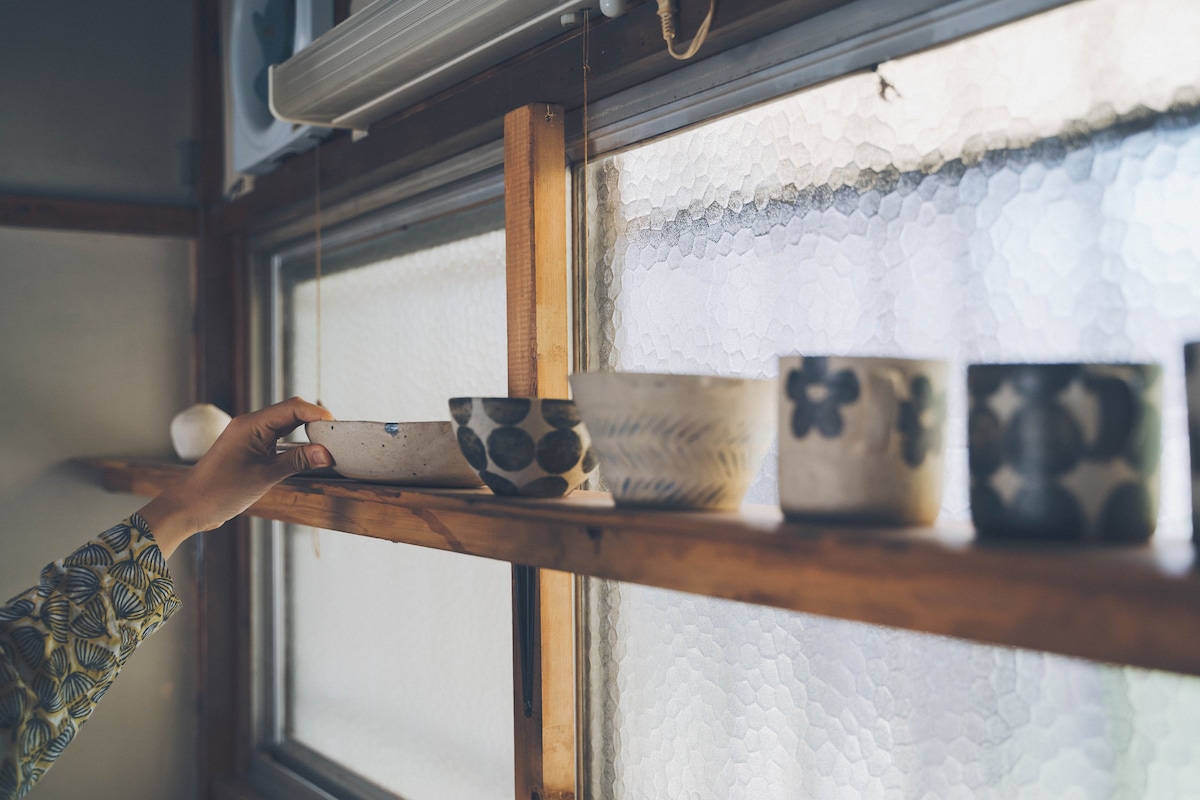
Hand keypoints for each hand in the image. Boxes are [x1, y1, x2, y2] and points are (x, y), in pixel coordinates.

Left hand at [138, 398, 334, 557]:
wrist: (190, 506)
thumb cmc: (220, 491)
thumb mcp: (264, 477)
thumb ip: (297, 462)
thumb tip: (327, 454)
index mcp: (251, 424)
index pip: (293, 408)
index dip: (318, 414)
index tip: (338, 428)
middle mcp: (250, 424)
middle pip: (291, 411)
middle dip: (316, 420)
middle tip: (337, 436)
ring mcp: (250, 435)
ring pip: (286, 424)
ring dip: (307, 431)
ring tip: (327, 444)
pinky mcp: (251, 447)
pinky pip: (279, 436)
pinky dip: (296, 442)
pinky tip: (308, 452)